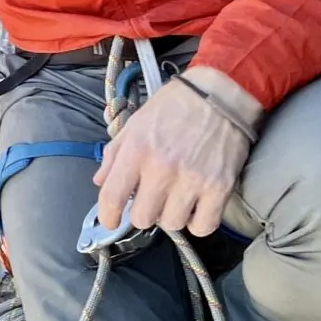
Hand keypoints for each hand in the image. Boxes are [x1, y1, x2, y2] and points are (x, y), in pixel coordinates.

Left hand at [92, 65, 261, 236]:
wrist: (219, 94)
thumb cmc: (175, 106)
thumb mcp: (135, 123)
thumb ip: (114, 154)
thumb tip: (101, 182)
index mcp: (137, 150)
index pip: (112, 197)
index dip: (108, 216)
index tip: (111, 220)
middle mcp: (162, 168)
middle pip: (142, 218)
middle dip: (143, 212)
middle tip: (151, 199)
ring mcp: (192, 179)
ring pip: (171, 224)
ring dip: (170, 216)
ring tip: (175, 198)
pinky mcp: (220, 187)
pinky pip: (203, 226)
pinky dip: (197, 222)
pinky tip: (195, 207)